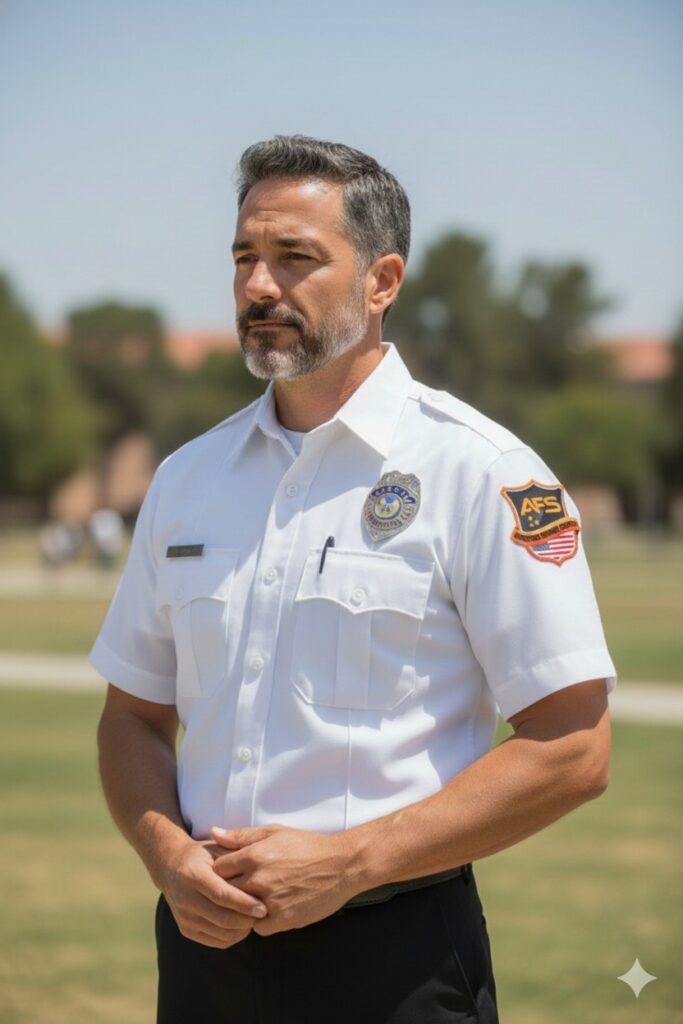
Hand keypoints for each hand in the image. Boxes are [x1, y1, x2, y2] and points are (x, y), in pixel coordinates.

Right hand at [160, 838, 267, 948]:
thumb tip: (261, 873)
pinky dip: (233, 936)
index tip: (263, 907)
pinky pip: (215, 941)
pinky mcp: (185, 930)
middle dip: (247, 920)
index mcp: (192, 874)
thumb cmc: (202, 856)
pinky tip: (243, 925)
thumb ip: (235, 858)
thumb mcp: (216, 848)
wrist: (171, 867)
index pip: (222, 895)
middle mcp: (185, 898)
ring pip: (221, 933)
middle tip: (265, 914)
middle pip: (222, 918)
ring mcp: (184, 917)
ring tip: (256, 918)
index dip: (244, 903)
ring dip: (242, 929)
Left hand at [209, 824, 357, 935]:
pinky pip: (259, 927)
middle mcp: (258, 879)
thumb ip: (241, 835)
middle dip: (227, 892)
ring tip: (252, 901)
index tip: (227, 874)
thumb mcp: (274, 832)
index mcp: (254, 855)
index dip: (220, 872)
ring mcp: (270, 901)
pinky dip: (261, 921)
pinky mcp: (283, 918)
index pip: (218, 869)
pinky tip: (269, 910)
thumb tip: (213, 833)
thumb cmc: (307, 845)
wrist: (341, 865)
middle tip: (236, 890)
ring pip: (240, 912)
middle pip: (225, 892)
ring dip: (243, 909)